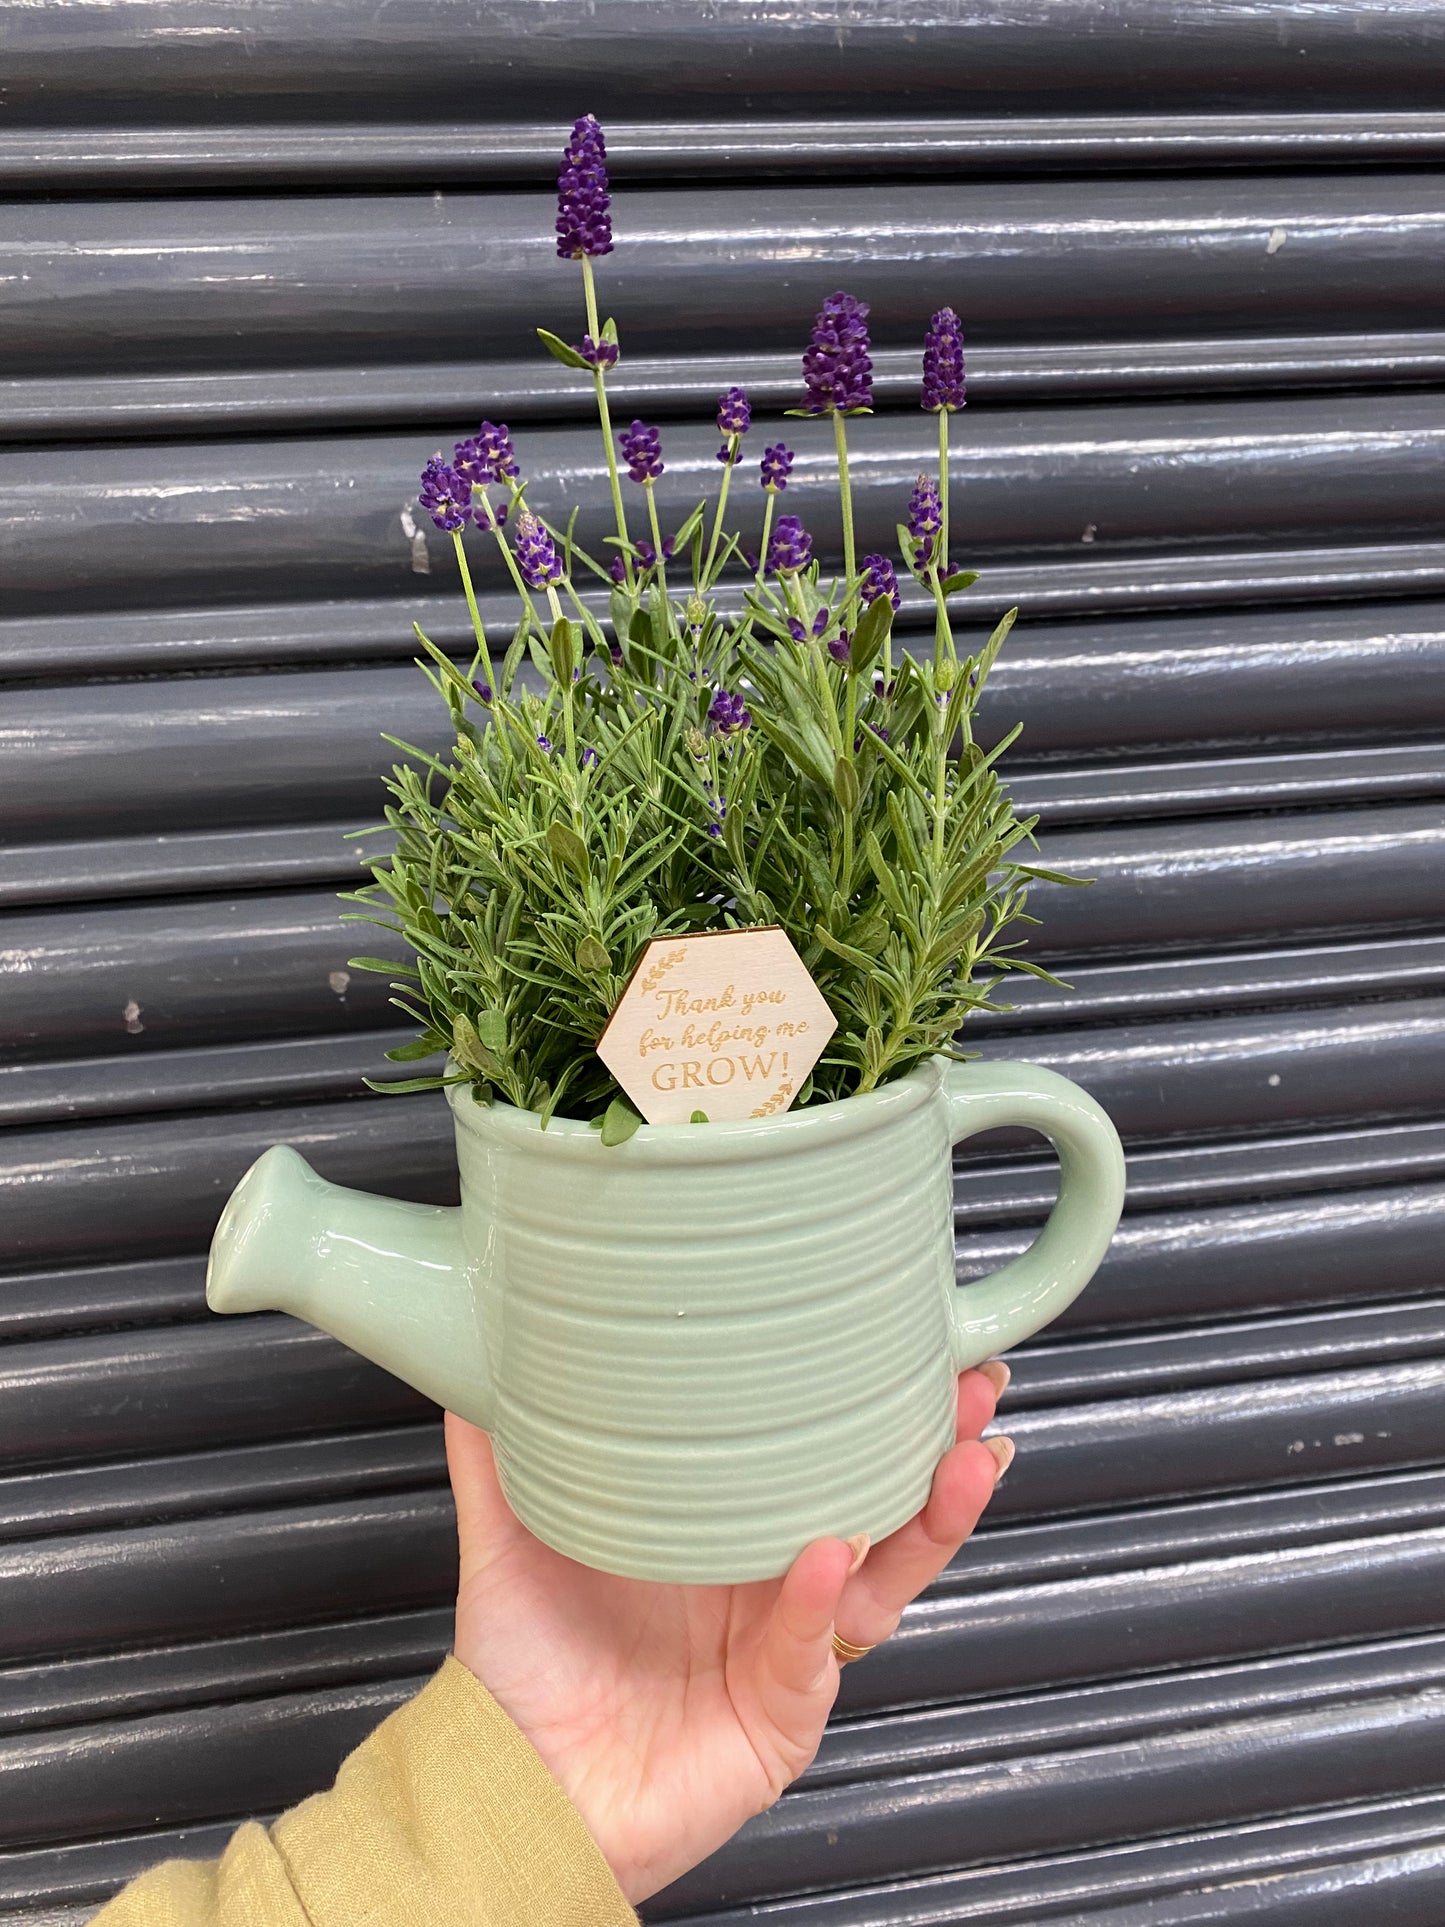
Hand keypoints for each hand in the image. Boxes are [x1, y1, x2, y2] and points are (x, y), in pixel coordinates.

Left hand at [447, 1365, 1010, 1904]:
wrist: (512, 1785)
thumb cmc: (523, 1677)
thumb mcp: (512, 1541)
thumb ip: (502, 1453)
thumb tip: (472, 1359)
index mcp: (726, 1532)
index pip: (822, 1456)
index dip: (874, 1406)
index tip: (913, 1347)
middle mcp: (770, 1586)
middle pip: (882, 1506)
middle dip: (936, 1447)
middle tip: (971, 1388)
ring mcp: (785, 1651)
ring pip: (882, 1579)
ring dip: (928, 1521)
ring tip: (960, 1461)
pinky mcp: (781, 1718)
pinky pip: (810, 1651)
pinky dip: (819, 1604)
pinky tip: (828, 1556)